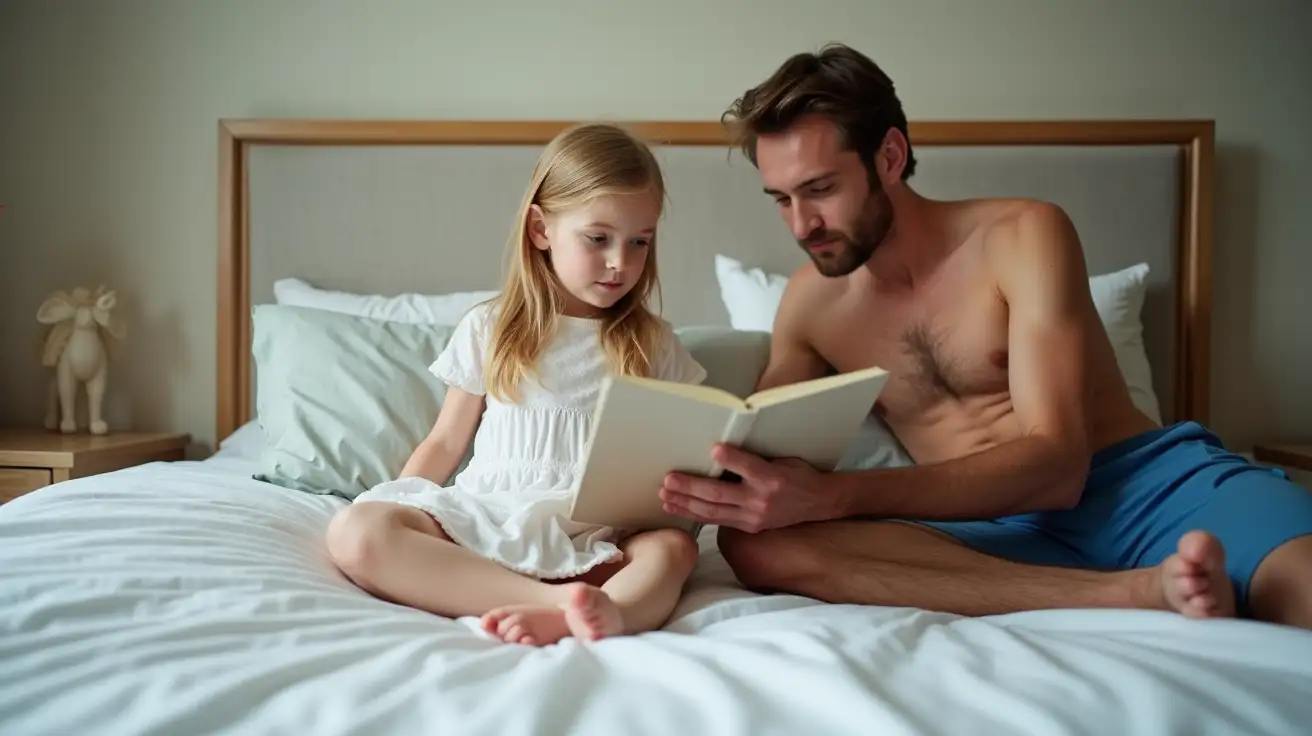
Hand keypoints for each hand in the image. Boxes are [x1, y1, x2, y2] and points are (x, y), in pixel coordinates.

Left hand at [659, 443, 831, 532]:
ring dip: (686, 504)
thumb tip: (720, 449)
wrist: (819, 503)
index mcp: (772, 478)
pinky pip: (717, 520)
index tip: (714, 448)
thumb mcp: (783, 460)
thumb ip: (755, 459)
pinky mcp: (749, 527)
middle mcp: (761, 500)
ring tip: (665, 496)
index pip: (748, 467)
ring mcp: (753, 517)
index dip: (731, 458)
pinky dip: (695, 514)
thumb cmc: (798, 474)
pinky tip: (678, 508)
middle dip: (691, 487)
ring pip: (713, 511)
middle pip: (720, 494)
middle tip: (669, 479)